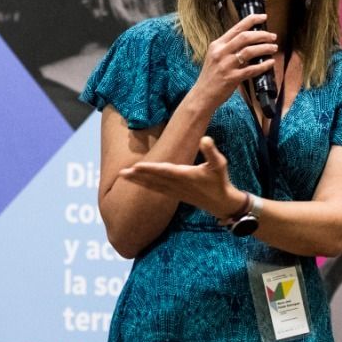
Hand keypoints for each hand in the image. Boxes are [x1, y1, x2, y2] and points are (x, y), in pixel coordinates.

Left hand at [118, 136, 240, 218]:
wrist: (221, 203)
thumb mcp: (219, 164)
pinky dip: (145, 186)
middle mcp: (177, 184)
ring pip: (152, 186)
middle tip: (121, 173)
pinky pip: (156, 190)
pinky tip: (136, 183)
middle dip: (137, 176)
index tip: (136, 166)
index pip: (164, 171)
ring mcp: (174, 191)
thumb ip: (211, 151)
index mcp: (185, 175)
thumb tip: (205, 138)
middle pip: (153, 179)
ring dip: (137, 181)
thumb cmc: (220, 180)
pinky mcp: (174, 195)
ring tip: (122, 177)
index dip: (150, 169)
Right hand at [196, 13, 279, 102]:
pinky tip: (270, 63)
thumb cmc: (211, 76)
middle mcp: (220, 53)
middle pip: (245, 37)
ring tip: (274, 48)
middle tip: (273, 36)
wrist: (202, 95)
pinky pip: (252, 69)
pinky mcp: (232, 78)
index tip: (263, 17)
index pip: (236, 28)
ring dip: (265, 48)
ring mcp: (226, 65)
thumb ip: (229, 49)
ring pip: (250, 51)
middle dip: (262, 34)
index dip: (251, 20)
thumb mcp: (216, 57)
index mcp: (217, 45)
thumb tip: (249, 42)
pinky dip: (263, 65)